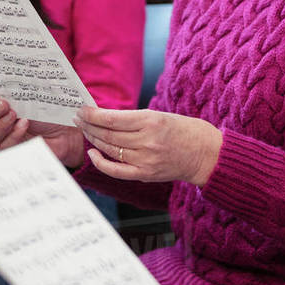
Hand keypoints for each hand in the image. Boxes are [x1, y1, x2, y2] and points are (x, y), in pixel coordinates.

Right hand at [0, 90, 84, 167]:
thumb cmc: (52, 110)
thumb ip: (27, 84)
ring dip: (1, 124)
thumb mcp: (39, 94)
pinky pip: (6, 145)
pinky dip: (14, 135)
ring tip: (14, 115)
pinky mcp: (14, 151)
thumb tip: (23, 63)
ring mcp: (5, 137)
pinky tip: (23, 125)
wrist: (68, 131)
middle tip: (5, 104)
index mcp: (0, 104)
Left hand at [75, 106, 222, 184]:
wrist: (207, 154)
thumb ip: (135, 119)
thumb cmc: (185, 130)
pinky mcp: (146, 174)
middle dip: (89, 125)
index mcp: (151, 121)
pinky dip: (101, 163)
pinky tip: (92, 154)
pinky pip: (116, 170)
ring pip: (110, 149)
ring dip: (93, 140)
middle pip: (108, 134)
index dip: (93, 115)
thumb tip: (106, 117)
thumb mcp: (161, 115)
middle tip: (78, 119)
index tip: (82, 110)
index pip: (112, 119)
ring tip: (85, 131)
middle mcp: (147, 141)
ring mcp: (146, 160)